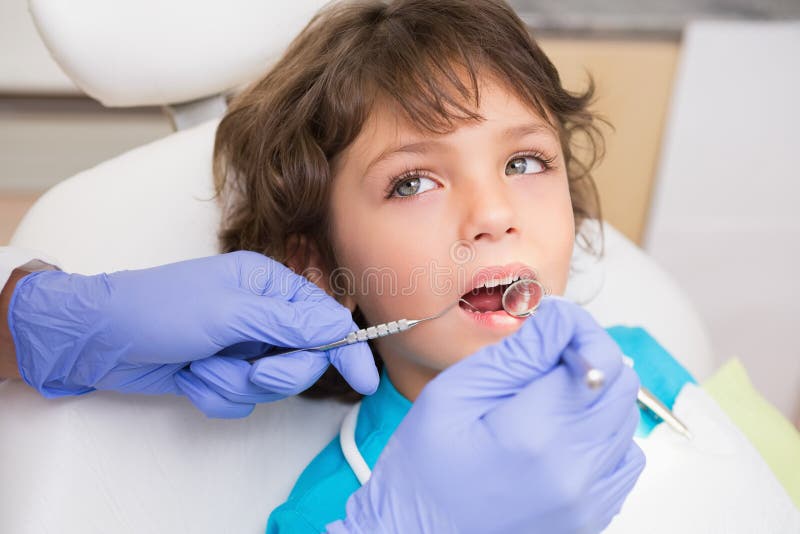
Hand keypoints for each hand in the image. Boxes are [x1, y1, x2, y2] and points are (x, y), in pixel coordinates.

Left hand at [9, 251, 377, 416]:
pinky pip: (241, 399)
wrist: (101, 339)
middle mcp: (261, 315)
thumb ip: (291, 323)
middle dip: (277, 372)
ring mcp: (241, 346)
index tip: (365, 381)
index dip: (346, 350)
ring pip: (271, 385)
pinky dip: (216, 394)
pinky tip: (190, 377)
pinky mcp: (222, 372)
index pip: (325, 320)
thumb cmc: (163, 310)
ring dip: (235, 383)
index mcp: (270, 286)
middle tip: (253, 370)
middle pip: (303, 358)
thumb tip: (341, 329)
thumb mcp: (231, 313)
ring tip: (203, 366)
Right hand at [328, 298, 644, 533]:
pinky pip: (623, 461)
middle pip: (621, 386)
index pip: (598, 358)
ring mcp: (588, 502)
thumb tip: (559, 319)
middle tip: (545, 360)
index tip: (555, 326)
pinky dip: (600, 436)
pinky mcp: (591, 518)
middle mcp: (574, 472)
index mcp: (535, 435)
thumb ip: (515, 354)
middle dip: (588, 358)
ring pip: (625, 421)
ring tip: (545, 402)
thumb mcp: (453, 395)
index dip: (580, 330)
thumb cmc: (422, 474)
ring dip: (595, 397)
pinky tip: (559, 436)